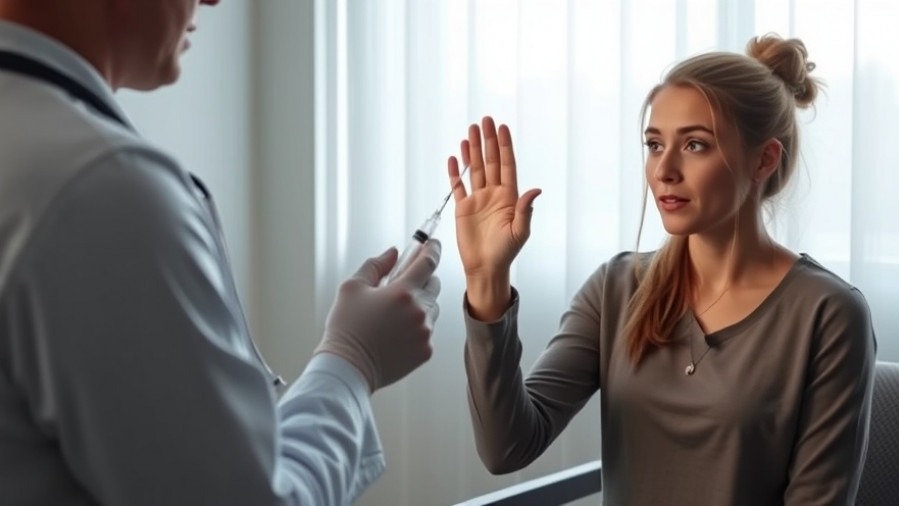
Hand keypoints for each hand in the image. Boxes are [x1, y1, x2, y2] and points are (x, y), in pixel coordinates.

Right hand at [314, 240, 441, 391]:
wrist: (348, 367)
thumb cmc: (347, 327)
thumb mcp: (353, 287)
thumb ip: (376, 265)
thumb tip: (393, 252)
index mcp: (402, 292)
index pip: (428, 262)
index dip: (432, 249)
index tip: (433, 243)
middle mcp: (419, 311)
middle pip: (434, 284)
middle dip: (422, 279)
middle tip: (404, 282)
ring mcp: (425, 332)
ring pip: (432, 308)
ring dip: (420, 304)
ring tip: (395, 313)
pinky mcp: (426, 350)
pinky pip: (428, 330)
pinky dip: (417, 326)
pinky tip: (396, 332)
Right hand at [448, 117, 541, 279]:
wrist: (485, 267)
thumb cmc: (506, 252)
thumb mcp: (520, 231)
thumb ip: (525, 209)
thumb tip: (535, 189)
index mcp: (509, 197)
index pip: (506, 165)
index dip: (504, 146)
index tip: (502, 127)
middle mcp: (493, 194)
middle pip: (489, 161)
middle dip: (487, 141)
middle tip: (485, 120)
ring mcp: (477, 200)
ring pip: (474, 169)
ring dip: (471, 151)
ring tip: (469, 132)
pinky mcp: (463, 208)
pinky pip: (458, 186)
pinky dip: (455, 172)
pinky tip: (453, 158)